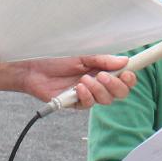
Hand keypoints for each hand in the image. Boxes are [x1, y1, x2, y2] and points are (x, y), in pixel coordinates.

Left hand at [0, 53, 135, 106]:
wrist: (31, 67)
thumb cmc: (53, 58)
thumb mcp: (81, 55)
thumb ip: (102, 60)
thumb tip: (123, 61)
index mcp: (102, 69)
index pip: (124, 77)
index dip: (130, 76)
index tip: (129, 71)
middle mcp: (97, 83)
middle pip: (120, 92)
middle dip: (116, 85)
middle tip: (104, 76)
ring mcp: (87, 94)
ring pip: (106, 100)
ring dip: (98, 90)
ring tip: (85, 80)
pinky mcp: (74, 103)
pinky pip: (88, 105)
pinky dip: (86, 96)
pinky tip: (78, 88)